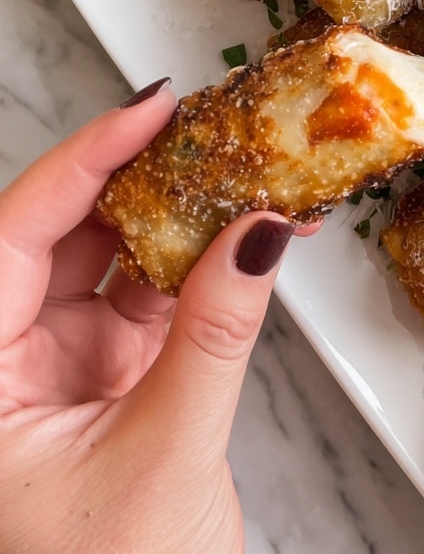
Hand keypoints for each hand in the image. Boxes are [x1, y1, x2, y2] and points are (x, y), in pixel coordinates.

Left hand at [0, 79, 306, 553]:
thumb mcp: (165, 454)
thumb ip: (215, 333)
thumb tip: (258, 234)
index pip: (10, 238)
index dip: (81, 162)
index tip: (150, 110)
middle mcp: (7, 362)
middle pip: (68, 234)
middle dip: (147, 179)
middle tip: (215, 135)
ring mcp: (62, 366)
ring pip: (118, 258)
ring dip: (186, 218)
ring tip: (248, 180)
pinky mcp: (117, 374)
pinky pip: (158, 294)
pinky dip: (206, 263)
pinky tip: (249, 235)